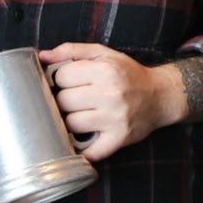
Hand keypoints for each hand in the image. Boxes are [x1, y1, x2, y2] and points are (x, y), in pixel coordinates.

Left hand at [40, 44, 182, 160]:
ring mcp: (115, 118)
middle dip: (64, 100)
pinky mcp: (119, 138)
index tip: (69, 82)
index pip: (61, 76)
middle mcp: (111, 94)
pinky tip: (82, 140)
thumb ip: (73, 51)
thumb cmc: (129, 74)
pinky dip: (81, 150)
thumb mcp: (104, 54)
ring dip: (71, 121)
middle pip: (63, 101)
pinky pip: (89, 151)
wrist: (161, 95)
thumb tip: (42, 56)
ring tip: (82, 115)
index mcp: (106, 70)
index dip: (61, 79)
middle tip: (75, 100)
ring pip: (70, 124)